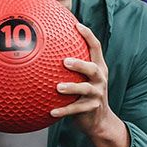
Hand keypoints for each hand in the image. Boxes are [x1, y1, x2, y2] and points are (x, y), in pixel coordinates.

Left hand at [54, 22, 127, 146]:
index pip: (96, 48)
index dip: (88, 36)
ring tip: (58, 88)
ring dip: (72, 88)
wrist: (99, 121)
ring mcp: (97, 94)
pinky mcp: (92, 108)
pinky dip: (64, 110)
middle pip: (94, 68)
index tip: (77, 26)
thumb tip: (47, 48)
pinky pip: (76, 109)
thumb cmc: (84, 94)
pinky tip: (51, 112)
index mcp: (98, 68)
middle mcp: (100, 79)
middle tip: (65, 61)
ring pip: (86, 89)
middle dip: (80, 64)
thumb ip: (71, 66)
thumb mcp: (82, 78)